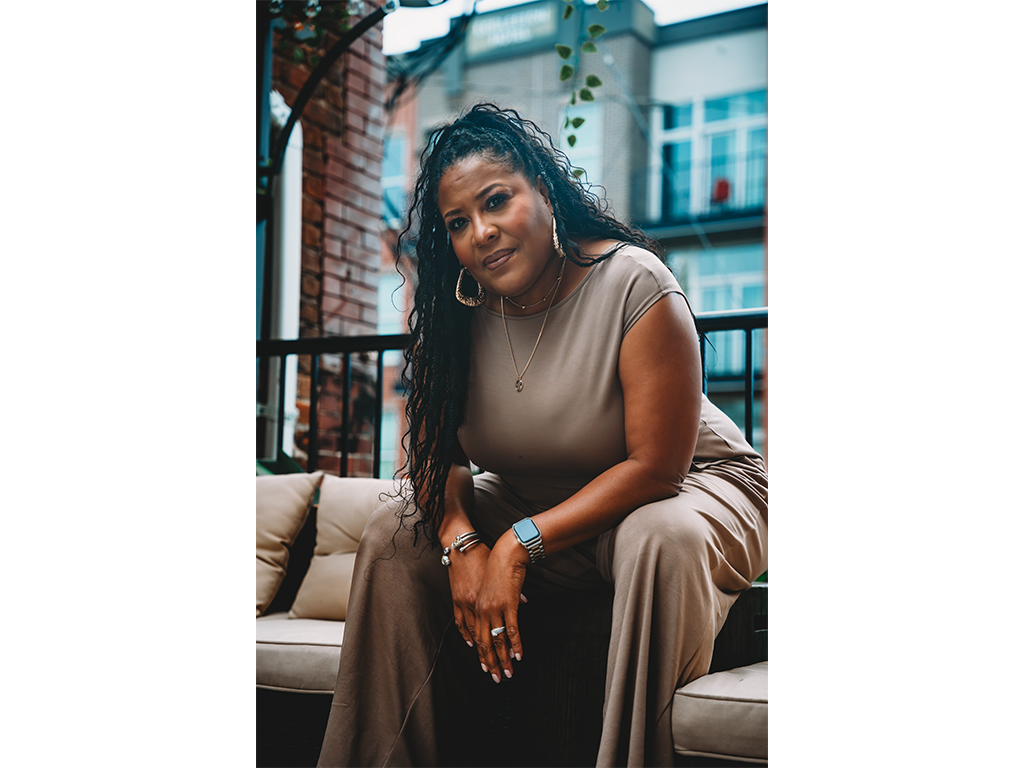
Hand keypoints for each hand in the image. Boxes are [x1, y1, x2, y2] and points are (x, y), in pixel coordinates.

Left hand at [472, 534, 528, 682]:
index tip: (486, 668)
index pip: (478, 637)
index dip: (482, 655)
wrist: (505, 554)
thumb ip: (496, 602)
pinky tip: (518, 655)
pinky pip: (511, 629)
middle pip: (485, 643)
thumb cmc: (498, 568)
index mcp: (477, 608)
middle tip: (496, 678)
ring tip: (508, 673)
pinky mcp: (508, 605)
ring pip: (498, 640)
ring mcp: (495, 609)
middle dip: (491, 663)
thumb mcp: (491, 588)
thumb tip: (511, 611)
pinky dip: (515, 644)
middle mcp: (483, 611)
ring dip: (503, 659)